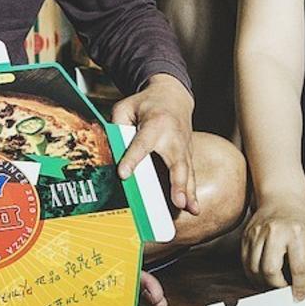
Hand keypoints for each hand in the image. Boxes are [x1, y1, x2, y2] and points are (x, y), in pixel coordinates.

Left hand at [112, 74, 196, 213]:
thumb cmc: (146, 103)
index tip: (123, 174)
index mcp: (155, 123)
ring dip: (187, 191)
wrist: (173, 96)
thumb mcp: (126, 107)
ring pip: (186, 171)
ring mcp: (183, 146)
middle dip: (176, 183)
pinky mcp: (187, 154)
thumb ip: (117, 126)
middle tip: (176, 201)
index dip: (132, 159)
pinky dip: (192, 192)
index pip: (142, 143)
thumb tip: (110, 151)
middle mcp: (173, 136)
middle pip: (175, 161)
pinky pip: (190, 174)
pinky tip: (194, 207)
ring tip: (190, 209)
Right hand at [242, 201, 304, 298]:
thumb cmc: (299, 219)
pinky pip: (245, 262)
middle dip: (277, 287)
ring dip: (263, 283)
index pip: (298, 267)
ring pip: (254, 269)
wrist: (281, 196)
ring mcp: (257, 233)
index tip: (300, 297)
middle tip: (284, 291)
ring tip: (273, 285)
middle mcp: (274, 231)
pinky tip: (262, 276)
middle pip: (270, 270)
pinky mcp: (246, 236)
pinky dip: (253, 274)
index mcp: (296, 232)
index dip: (299, 287)